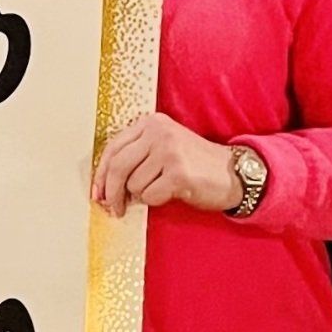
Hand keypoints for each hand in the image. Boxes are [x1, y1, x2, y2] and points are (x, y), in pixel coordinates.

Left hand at [92, 112, 240, 214]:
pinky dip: (157, 200)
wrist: (233, 172)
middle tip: (113, 208)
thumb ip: (135, 157)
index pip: (113, 148)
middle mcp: (159, 132)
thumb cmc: (194, 164)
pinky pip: (150, 196)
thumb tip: (103, 186)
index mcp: (151, 123)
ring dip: (142, 195)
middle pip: (118, 167)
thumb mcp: (163, 148)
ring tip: (160, 189)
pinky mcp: (179, 172)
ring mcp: (169, 151)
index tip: (97, 192)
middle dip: (112, 192)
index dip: (101, 174)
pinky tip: (171, 193)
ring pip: (134, 184)